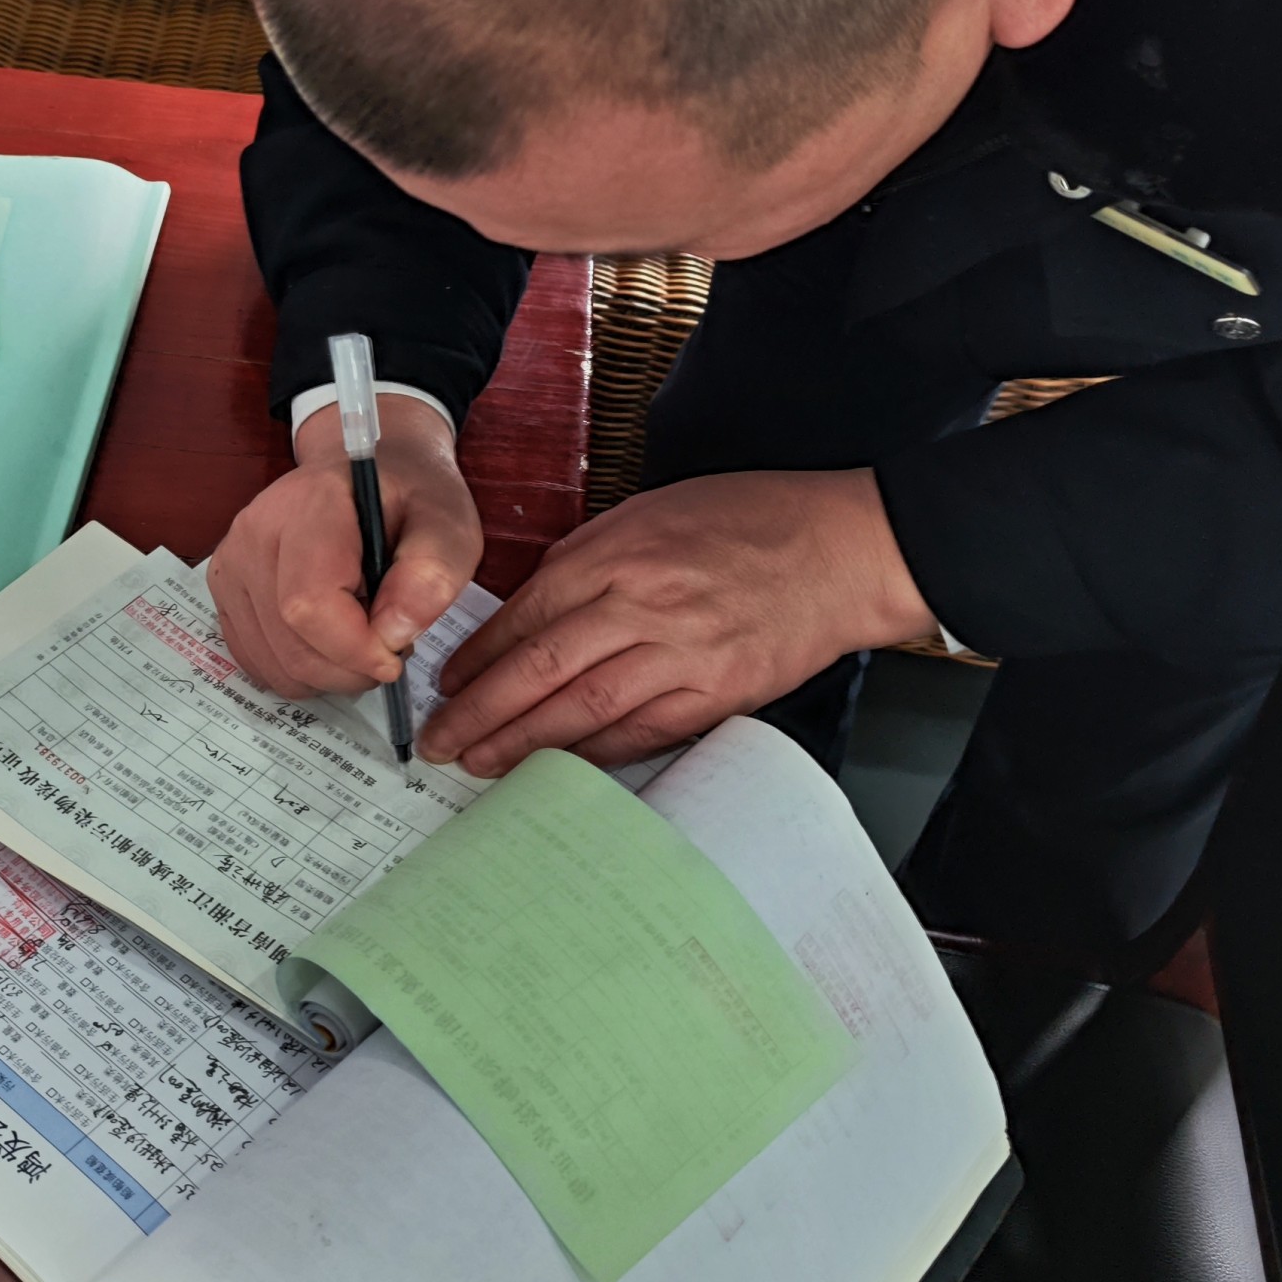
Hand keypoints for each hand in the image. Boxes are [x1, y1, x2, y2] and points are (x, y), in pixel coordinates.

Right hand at [207, 396, 482, 699]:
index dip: (354, 649)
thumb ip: (433, 573)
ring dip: (329, 672)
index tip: (396, 654)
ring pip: (274, 663)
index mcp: (309, 506)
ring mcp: (232, 562)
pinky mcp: (224, 590)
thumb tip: (392, 635)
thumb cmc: (409, 495)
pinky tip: (331, 636)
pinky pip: (259, 662)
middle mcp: (255, 533)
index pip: (308, 603)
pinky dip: (302, 669)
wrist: (366, 469)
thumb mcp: (448, 522)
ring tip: (363, 631)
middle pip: (290, 645)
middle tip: (390, 641)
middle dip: (350, 668)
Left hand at [421, 468, 931, 777]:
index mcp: (621, 551)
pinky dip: (594, 754)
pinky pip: (642, 732)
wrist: (842, 549)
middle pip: (541, 667)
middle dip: (480, 711)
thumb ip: (588, 559)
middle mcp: (645, 603)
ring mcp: (684, 654)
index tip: (447, 682)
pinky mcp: (719, 693)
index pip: (527, 612)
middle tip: (439, 741)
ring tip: (480, 764)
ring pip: (583, 709)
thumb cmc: (748, 520)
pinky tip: (557, 770)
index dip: (479, 655)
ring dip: (523, 743)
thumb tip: (528, 608)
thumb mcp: (653, 511)